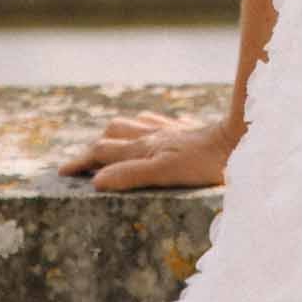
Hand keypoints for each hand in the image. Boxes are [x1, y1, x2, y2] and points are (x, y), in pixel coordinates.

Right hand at [56, 108, 240, 190]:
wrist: (239, 139)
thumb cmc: (204, 163)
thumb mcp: (164, 173)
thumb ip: (130, 174)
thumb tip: (95, 180)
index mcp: (144, 147)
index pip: (102, 152)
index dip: (80, 161)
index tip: (61, 171)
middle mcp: (153, 134)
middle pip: (114, 133)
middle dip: (95, 146)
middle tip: (83, 161)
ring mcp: (170, 129)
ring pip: (134, 124)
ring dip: (117, 133)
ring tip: (109, 143)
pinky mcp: (187, 129)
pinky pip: (158, 121)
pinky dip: (144, 125)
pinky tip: (150, 129)